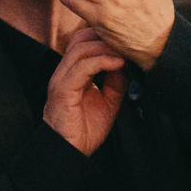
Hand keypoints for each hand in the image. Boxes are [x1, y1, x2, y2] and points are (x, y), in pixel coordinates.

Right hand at [42, 27, 126, 155]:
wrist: (69, 153)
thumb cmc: (84, 131)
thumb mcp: (108, 101)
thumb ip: (116, 81)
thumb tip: (129, 63)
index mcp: (72, 73)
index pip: (84, 41)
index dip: (104, 37)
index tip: (127, 40)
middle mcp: (64, 72)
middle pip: (80, 38)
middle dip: (104, 36)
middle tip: (127, 42)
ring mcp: (61, 79)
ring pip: (80, 49)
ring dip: (105, 47)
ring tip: (125, 52)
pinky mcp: (63, 90)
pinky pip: (81, 68)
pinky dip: (101, 62)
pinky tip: (118, 64)